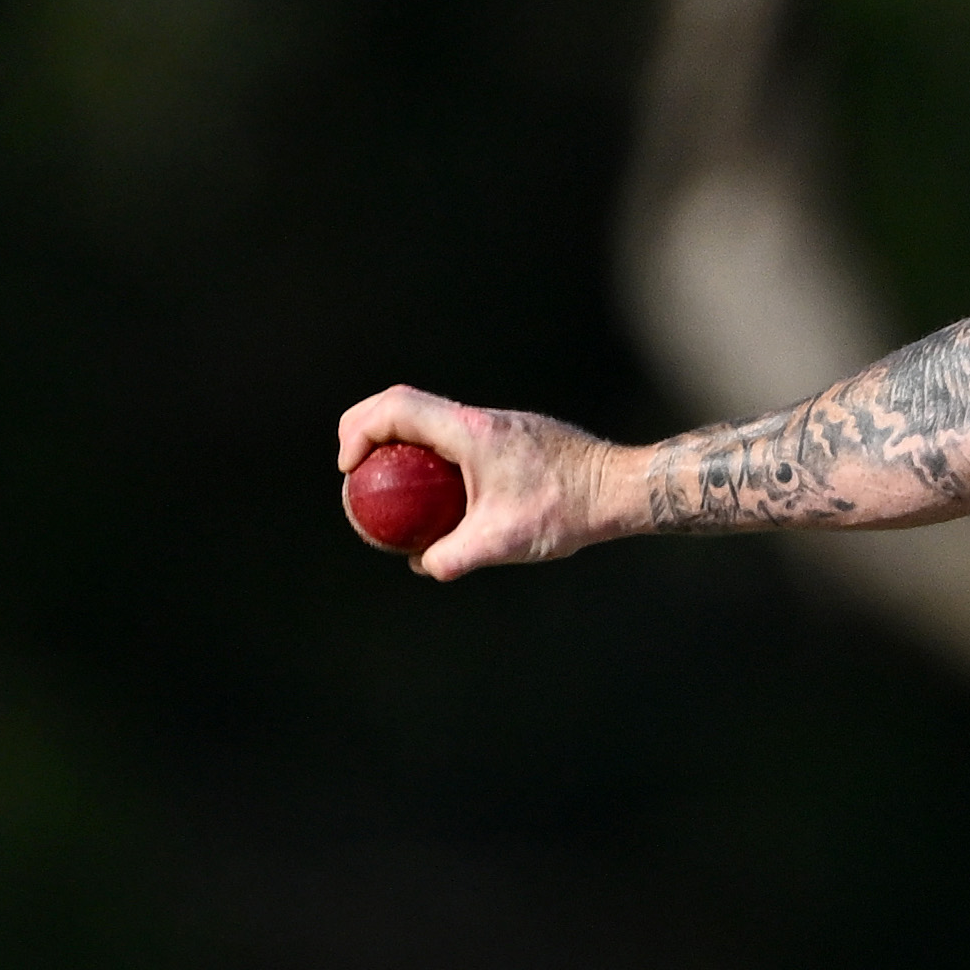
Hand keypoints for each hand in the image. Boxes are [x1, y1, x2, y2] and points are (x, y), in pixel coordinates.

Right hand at [333, 386, 622, 579]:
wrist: (620, 488)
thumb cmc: (566, 510)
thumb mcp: (503, 541)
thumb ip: (454, 556)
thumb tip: (422, 565)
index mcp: (470, 431)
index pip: (396, 409)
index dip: (359, 431)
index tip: (349, 467)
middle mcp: (480, 418)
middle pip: (404, 404)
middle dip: (366, 427)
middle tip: (352, 465)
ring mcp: (498, 424)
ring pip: (432, 417)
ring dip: (400, 438)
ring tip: (387, 480)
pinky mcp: (513, 436)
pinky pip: (457, 435)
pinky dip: (432, 452)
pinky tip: (437, 493)